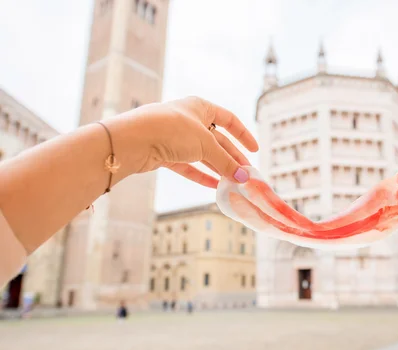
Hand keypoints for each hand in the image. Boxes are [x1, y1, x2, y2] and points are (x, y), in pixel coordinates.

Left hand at [104, 96, 257, 187]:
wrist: (134, 140)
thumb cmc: (173, 130)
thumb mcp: (206, 145)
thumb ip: (226, 162)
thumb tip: (244, 177)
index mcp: (200, 107)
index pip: (228, 119)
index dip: (243, 134)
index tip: (254, 150)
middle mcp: (189, 120)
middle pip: (217, 140)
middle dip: (232, 157)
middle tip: (246, 174)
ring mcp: (175, 137)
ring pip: (203, 155)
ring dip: (218, 168)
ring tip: (233, 183)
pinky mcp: (164, 154)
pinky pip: (188, 166)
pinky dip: (201, 175)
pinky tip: (214, 186)